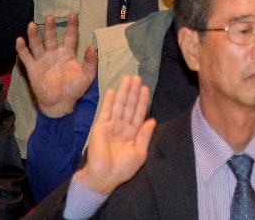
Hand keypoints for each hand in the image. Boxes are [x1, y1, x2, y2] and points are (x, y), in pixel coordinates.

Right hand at [15, 14, 97, 116]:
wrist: (60, 103)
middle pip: (51, 37)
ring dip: (34, 35)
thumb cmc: (74, 89)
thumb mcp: (87, 76)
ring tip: (32, 24)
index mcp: (68, 53)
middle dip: (50, 27)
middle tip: (49, 16)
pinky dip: (22, 49)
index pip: (70, 36)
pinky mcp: (33, 68)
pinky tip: (19, 40)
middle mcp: (54, 53)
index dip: (72, 26)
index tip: (73, 14)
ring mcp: (42, 60)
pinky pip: (26, 57)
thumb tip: (92, 47)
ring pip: (37, 44)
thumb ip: (90, 62)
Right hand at [74, 75, 154, 195]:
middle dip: (133, 92)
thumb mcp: (139, 153)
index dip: (142, 101)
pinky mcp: (101, 127)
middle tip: (137, 77)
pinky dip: (110, 101)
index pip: (139, 113)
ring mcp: (111, 126)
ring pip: (119, 105)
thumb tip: (153, 120)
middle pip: (129, 106)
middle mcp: (122, 127)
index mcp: (133, 133)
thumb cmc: (123, 168)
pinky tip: (113, 90)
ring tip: (128, 78)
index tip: (146, 88)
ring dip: (123, 92)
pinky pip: (106, 111)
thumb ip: (145, 136)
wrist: (104, 177)